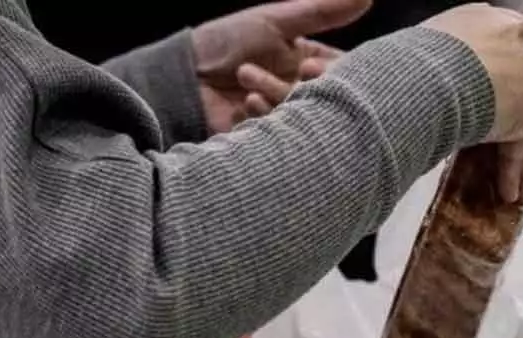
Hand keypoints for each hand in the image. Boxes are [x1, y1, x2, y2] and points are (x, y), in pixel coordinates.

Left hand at [192, 0, 370, 132]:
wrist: (182, 77)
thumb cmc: (226, 43)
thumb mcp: (276, 21)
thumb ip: (322, 12)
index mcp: (309, 62)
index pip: (340, 72)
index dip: (333, 72)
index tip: (313, 67)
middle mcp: (302, 91)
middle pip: (324, 98)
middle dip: (304, 88)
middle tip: (291, 78)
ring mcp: (286, 117)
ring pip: (301, 116)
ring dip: (275, 96)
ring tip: (246, 77)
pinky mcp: (269, 139)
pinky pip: (280, 135)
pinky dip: (262, 118)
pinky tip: (242, 103)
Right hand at [422, 4, 522, 204]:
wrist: (436, 68)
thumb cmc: (428, 49)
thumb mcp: (437, 34)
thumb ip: (449, 50)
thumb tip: (432, 67)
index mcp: (495, 24)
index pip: (518, 38)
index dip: (516, 63)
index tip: (517, 77)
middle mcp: (520, 52)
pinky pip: (518, 154)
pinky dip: (513, 175)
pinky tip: (511, 193)